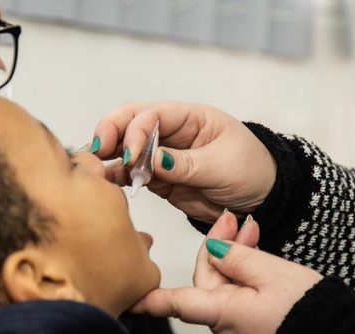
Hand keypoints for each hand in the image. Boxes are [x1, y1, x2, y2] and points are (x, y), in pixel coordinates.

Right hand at [93, 101, 275, 221]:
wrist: (261, 200)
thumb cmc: (251, 171)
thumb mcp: (223, 166)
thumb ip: (186, 164)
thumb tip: (152, 161)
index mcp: (190, 117)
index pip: (153, 113)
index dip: (136, 130)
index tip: (130, 154)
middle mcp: (171, 131)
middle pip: (131, 121)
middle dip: (111, 132)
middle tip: (98, 150)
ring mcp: (162, 155)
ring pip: (125, 148)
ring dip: (108, 156)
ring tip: (93, 168)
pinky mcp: (158, 179)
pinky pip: (131, 174)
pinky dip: (116, 177)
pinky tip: (105, 182)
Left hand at [132, 213, 322, 333]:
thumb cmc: (308, 313)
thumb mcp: (271, 273)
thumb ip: (237, 257)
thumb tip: (214, 249)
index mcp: (222, 311)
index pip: (174, 302)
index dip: (148, 298)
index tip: (126, 294)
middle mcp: (225, 321)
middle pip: (206, 278)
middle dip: (218, 247)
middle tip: (235, 223)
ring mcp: (239, 324)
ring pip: (225, 282)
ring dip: (235, 256)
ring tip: (252, 231)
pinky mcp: (253, 323)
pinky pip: (240, 292)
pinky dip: (246, 271)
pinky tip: (257, 252)